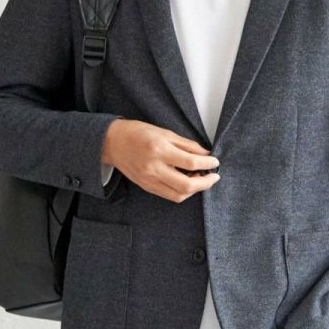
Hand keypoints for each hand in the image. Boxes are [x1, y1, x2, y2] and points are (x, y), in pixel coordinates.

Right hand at [103, 119, 220, 201]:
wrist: (113, 143)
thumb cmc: (137, 133)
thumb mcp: (164, 132)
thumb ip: (186, 145)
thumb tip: (205, 153)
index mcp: (159, 150)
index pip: (190, 162)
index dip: (207, 164)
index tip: (215, 162)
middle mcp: (154, 168)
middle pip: (187, 185)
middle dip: (205, 183)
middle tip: (214, 176)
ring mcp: (149, 180)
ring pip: (179, 195)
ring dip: (195, 190)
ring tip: (201, 179)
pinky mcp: (147, 187)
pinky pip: (169, 195)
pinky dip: (182, 192)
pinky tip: (187, 183)